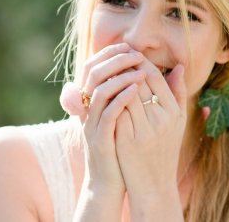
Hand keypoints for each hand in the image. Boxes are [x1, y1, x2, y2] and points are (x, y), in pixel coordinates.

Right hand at [60, 43, 146, 195]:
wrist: (110, 181)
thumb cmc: (119, 147)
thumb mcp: (119, 119)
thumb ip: (122, 96)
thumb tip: (137, 72)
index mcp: (91, 104)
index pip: (91, 69)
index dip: (107, 54)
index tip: (128, 46)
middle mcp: (87, 111)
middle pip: (93, 75)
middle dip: (115, 60)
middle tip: (135, 53)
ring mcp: (92, 125)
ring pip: (100, 91)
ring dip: (121, 76)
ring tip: (141, 69)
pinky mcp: (100, 139)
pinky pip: (108, 113)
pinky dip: (122, 98)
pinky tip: (137, 89)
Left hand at [115, 59, 186, 198]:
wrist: (154, 185)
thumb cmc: (166, 150)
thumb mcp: (178, 122)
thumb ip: (178, 93)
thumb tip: (179, 66)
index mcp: (174, 112)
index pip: (156, 76)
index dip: (141, 63)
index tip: (131, 56)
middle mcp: (161, 119)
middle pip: (140, 81)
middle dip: (126, 66)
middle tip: (116, 57)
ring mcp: (144, 129)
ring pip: (126, 93)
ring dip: (116, 79)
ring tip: (108, 72)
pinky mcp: (127, 139)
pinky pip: (116, 110)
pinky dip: (110, 98)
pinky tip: (103, 91)